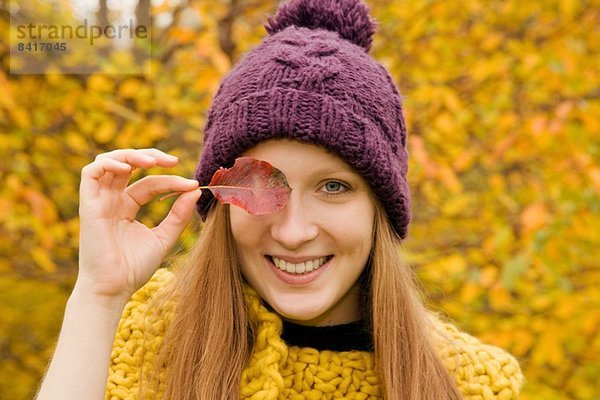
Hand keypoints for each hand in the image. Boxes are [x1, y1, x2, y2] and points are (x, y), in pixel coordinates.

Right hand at [75, 148, 200, 301]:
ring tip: (153, 162)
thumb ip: (179, 215)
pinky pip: (90, 172)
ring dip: (131, 155)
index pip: (149, 183)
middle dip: (150, 156)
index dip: (170, 180)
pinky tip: (129, 167)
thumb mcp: (164, 237)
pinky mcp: (88, 205)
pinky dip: (109, 163)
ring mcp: (99, 201)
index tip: (192, 185)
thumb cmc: (135, 268)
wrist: (114, 288)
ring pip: (108, 162)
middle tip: (173, 160)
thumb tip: (195, 190)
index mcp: (127, 207)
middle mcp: (112, 200)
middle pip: (128, 165)